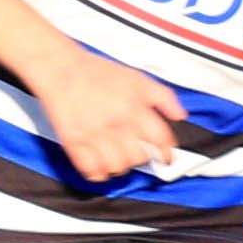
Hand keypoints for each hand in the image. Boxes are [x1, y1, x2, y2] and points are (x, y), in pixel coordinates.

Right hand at [35, 52, 185, 187]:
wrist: (61, 68)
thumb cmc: (99, 72)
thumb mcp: (138, 78)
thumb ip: (163, 97)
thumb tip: (180, 116)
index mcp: (134, 107)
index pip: (160, 139)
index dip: (166, 152)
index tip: (166, 158)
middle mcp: (116, 122)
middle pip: (139, 157)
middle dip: (141, 157)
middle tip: (136, 153)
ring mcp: (94, 134)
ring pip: (117, 167)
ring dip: (120, 166)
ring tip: (117, 159)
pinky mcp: (73, 141)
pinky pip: (90, 170)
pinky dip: (98, 174)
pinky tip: (99, 167)